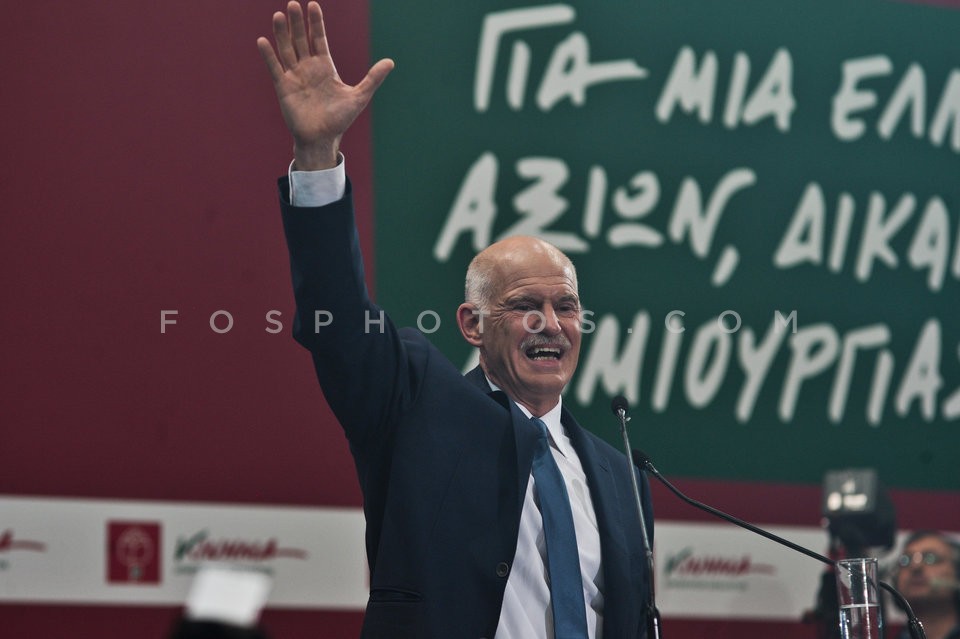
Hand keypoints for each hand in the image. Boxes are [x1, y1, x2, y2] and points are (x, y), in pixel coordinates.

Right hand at [257, 1, 393, 169]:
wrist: (322, 138)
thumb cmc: (340, 119)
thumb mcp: (359, 97)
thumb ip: (373, 78)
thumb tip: (390, 62)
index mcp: (325, 67)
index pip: (318, 39)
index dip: (316, 23)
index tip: (313, 5)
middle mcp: (308, 68)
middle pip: (301, 40)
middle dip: (298, 23)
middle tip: (294, 4)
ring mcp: (295, 76)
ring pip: (287, 50)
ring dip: (282, 33)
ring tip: (280, 15)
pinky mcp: (284, 88)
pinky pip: (275, 68)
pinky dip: (269, 55)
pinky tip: (263, 41)